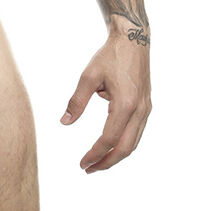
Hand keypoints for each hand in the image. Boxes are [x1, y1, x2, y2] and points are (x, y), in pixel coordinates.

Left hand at [61, 33, 151, 172]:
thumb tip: (64, 122)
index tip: (82, 163)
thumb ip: (77, 101)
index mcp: (125, 104)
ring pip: (134, 143)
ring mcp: (146, 109)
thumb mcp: (88, 76)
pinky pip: (137, 133)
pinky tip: (109, 145)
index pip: (109, 139)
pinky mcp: (146, 106)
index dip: (95, 154)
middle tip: (88, 169)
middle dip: (107, 162)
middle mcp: (140, 110)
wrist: (134, 40)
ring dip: (116, 156)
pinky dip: (124, 143)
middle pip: (125, 148)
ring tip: (97, 162)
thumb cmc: (109, 56)